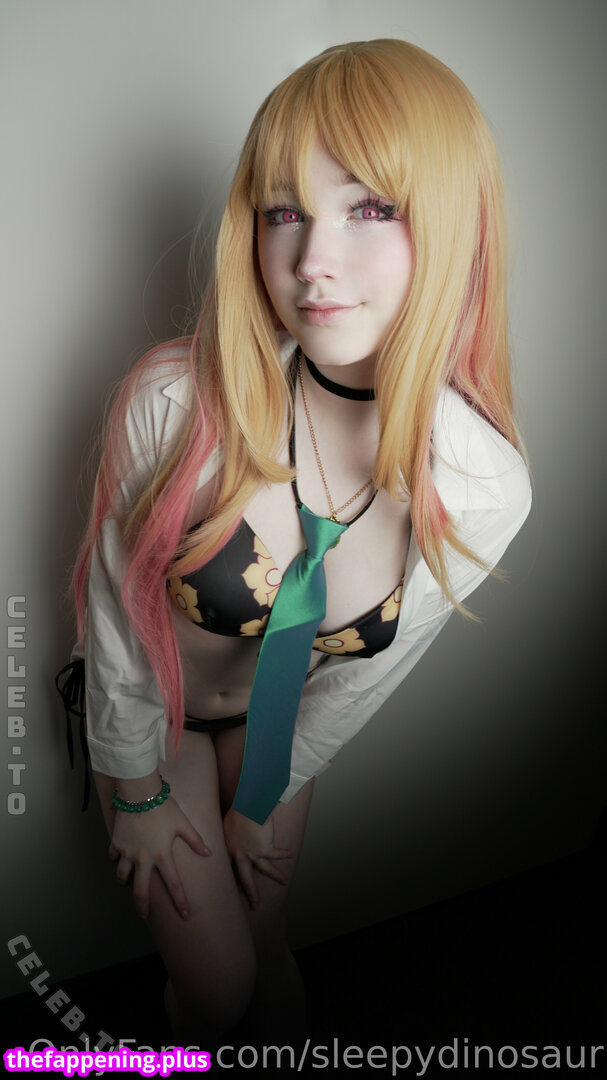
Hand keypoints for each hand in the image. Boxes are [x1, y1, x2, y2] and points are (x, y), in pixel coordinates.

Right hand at [108, 796, 210, 920]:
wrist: (139, 793)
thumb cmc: (163, 807)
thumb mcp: (183, 823)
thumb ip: (195, 840)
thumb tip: (209, 853)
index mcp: (162, 855)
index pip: (174, 885)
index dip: (181, 902)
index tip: (186, 915)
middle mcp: (143, 858)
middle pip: (140, 891)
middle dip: (142, 907)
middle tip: (144, 915)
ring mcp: (127, 852)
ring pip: (122, 876)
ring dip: (125, 882)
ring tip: (128, 884)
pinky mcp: (116, 842)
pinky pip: (113, 856)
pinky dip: (115, 860)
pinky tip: (118, 859)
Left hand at [222, 806, 293, 909]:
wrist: (248, 806)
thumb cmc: (238, 809)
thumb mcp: (228, 823)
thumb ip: (231, 832)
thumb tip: (237, 835)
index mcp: (228, 848)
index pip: (228, 869)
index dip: (232, 880)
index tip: (233, 892)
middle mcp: (239, 855)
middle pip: (245, 879)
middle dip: (251, 894)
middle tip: (254, 906)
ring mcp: (252, 854)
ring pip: (265, 871)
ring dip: (276, 876)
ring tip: (284, 882)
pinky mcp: (265, 850)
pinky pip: (277, 854)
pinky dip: (285, 853)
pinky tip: (291, 854)